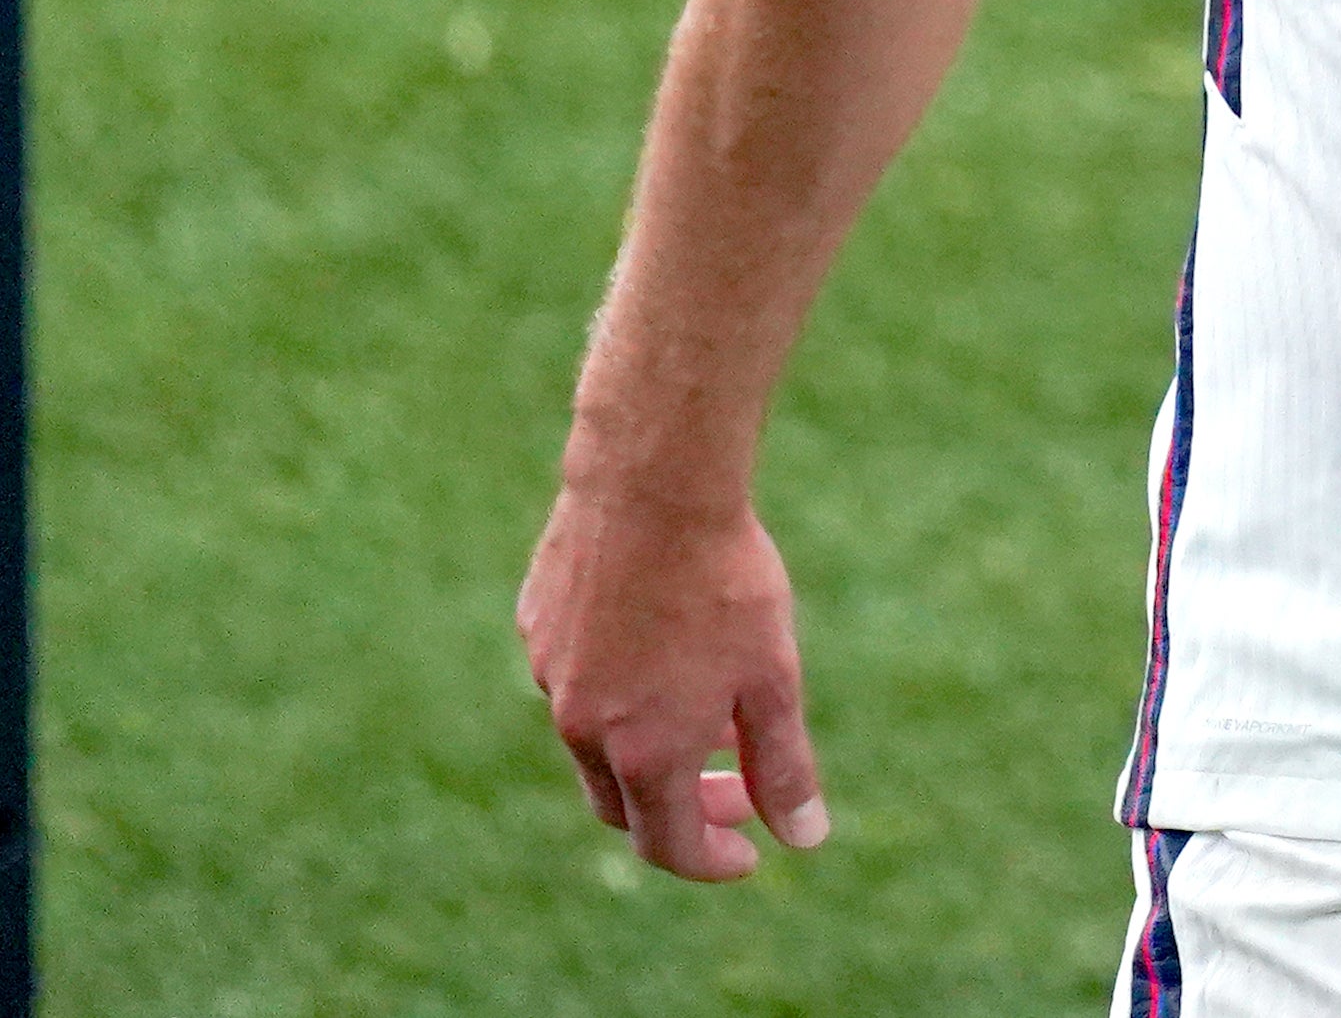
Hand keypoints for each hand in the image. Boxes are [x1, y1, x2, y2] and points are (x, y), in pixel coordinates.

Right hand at [518, 478, 831, 880]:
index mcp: (642, 755)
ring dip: (648, 746)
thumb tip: (804, 838)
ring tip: (708, 707)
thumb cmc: (724, 580)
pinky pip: (574, 677)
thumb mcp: (772, 679)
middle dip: (684, 809)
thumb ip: (782, 766)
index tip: (750, 850)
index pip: (670, 846)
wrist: (653, 481)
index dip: (713, 858)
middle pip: (624, 805)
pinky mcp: (536, 624)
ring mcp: (551, 675)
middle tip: (738, 786)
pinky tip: (659, 643)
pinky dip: (618, 686)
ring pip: (594, 739)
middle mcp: (583, 728)